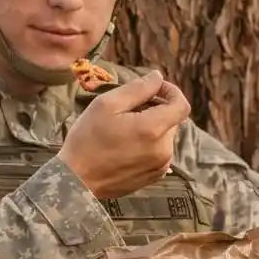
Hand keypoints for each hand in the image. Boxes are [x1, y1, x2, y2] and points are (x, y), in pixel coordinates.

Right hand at [58, 71, 189, 198]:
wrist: (77, 181)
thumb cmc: (87, 139)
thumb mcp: (107, 104)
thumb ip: (137, 88)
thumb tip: (158, 77)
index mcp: (153, 130)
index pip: (181, 105)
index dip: (171, 91)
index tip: (154, 88)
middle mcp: (163, 150)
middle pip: (171, 119)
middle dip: (155, 108)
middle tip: (127, 109)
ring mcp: (161, 165)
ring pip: (164, 135)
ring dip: (150, 126)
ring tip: (123, 128)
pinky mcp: (155, 176)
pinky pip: (159, 151)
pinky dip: (148, 142)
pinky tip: (125, 145)